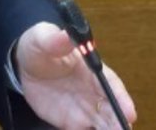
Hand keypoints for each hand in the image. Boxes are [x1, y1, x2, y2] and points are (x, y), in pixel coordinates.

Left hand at [17, 22, 137, 129]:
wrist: (26, 65)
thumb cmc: (41, 47)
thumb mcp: (43, 39)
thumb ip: (55, 39)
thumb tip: (65, 34)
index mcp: (93, 71)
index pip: (112, 86)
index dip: (122, 99)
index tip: (129, 112)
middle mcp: (94, 93)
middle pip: (111, 111)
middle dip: (119, 123)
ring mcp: (84, 110)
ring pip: (102, 125)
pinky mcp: (72, 123)